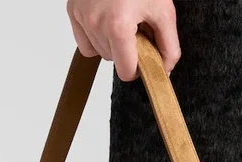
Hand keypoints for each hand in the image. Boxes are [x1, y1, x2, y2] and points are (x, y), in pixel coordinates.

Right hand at [66, 0, 180, 81]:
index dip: (138, 68)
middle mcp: (96, 24)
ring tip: (122, 18)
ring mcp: (81, 17)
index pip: (126, 72)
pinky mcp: (73, 10)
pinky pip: (84, 41)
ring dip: (111, 43)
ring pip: (99, 51)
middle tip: (136, 27)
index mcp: (118, 27)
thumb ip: (169, 45)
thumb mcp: (163, 10)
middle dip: (126, 50)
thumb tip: (166, 69)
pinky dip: (95, 36)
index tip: (144, 56)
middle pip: (113, 60)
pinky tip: (107, 21)